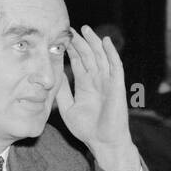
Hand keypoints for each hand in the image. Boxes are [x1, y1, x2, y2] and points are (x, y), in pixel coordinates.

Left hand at [58, 26, 140, 170]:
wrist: (103, 142)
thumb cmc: (87, 129)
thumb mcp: (68, 109)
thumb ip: (62, 93)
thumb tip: (53, 78)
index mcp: (85, 86)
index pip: (78, 63)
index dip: (71, 51)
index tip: (62, 38)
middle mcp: (97, 81)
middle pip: (89, 56)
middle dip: (81, 42)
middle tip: (71, 29)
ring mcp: (107, 82)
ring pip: (101, 57)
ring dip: (94, 43)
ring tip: (86, 29)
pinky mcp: (117, 86)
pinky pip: (115, 66)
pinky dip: (111, 54)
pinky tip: (106, 42)